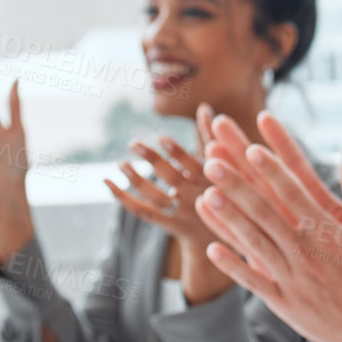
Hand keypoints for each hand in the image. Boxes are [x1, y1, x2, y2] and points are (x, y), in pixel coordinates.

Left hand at [103, 104, 222, 250]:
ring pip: (153, 195)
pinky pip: (142, 211)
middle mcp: (197, 197)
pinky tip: (107, 183)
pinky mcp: (171, 225)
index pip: (192, 165)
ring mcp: (183, 213)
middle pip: (170, 177)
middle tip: (133, 144)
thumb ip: (210, 137)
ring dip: (135, 178)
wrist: (233, 234)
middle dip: (151, 159)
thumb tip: (204, 108)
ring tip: (122, 164)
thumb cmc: (228, 191)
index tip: (161, 138)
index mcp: (212, 180)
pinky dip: (122, 197)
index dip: (176, 153)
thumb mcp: (228, 165)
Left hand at [193, 111, 341, 341]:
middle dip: (236, 184)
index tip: (251, 148)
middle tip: (213, 161)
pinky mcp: (285, 303)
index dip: (270, 169)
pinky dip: (232, 265)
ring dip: (227, 217)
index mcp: (329, 233)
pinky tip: (211, 248)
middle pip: (264, 211)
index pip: (293, 193)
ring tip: (206, 195)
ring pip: (254, 242)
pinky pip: (253, 281)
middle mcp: (306, 252)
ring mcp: (293, 279)